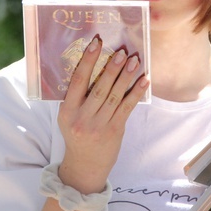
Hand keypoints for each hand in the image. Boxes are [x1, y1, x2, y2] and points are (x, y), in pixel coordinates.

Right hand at [57, 36, 149, 194]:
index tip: (96, 44)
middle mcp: (82, 118)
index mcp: (67, 110)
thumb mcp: (69, 116)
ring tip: (134, 61)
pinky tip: (144, 80)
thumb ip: (76, 96)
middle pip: (99, 87)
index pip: (77, 81)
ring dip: (126, 77)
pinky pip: (127, 108)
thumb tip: (93, 64)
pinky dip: (136, 93)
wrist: (84, 166)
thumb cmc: (77, 134)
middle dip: (112, 68)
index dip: (87, 61)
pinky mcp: (114, 130)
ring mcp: (98, 125)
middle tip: (121, 52)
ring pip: (114, 96)